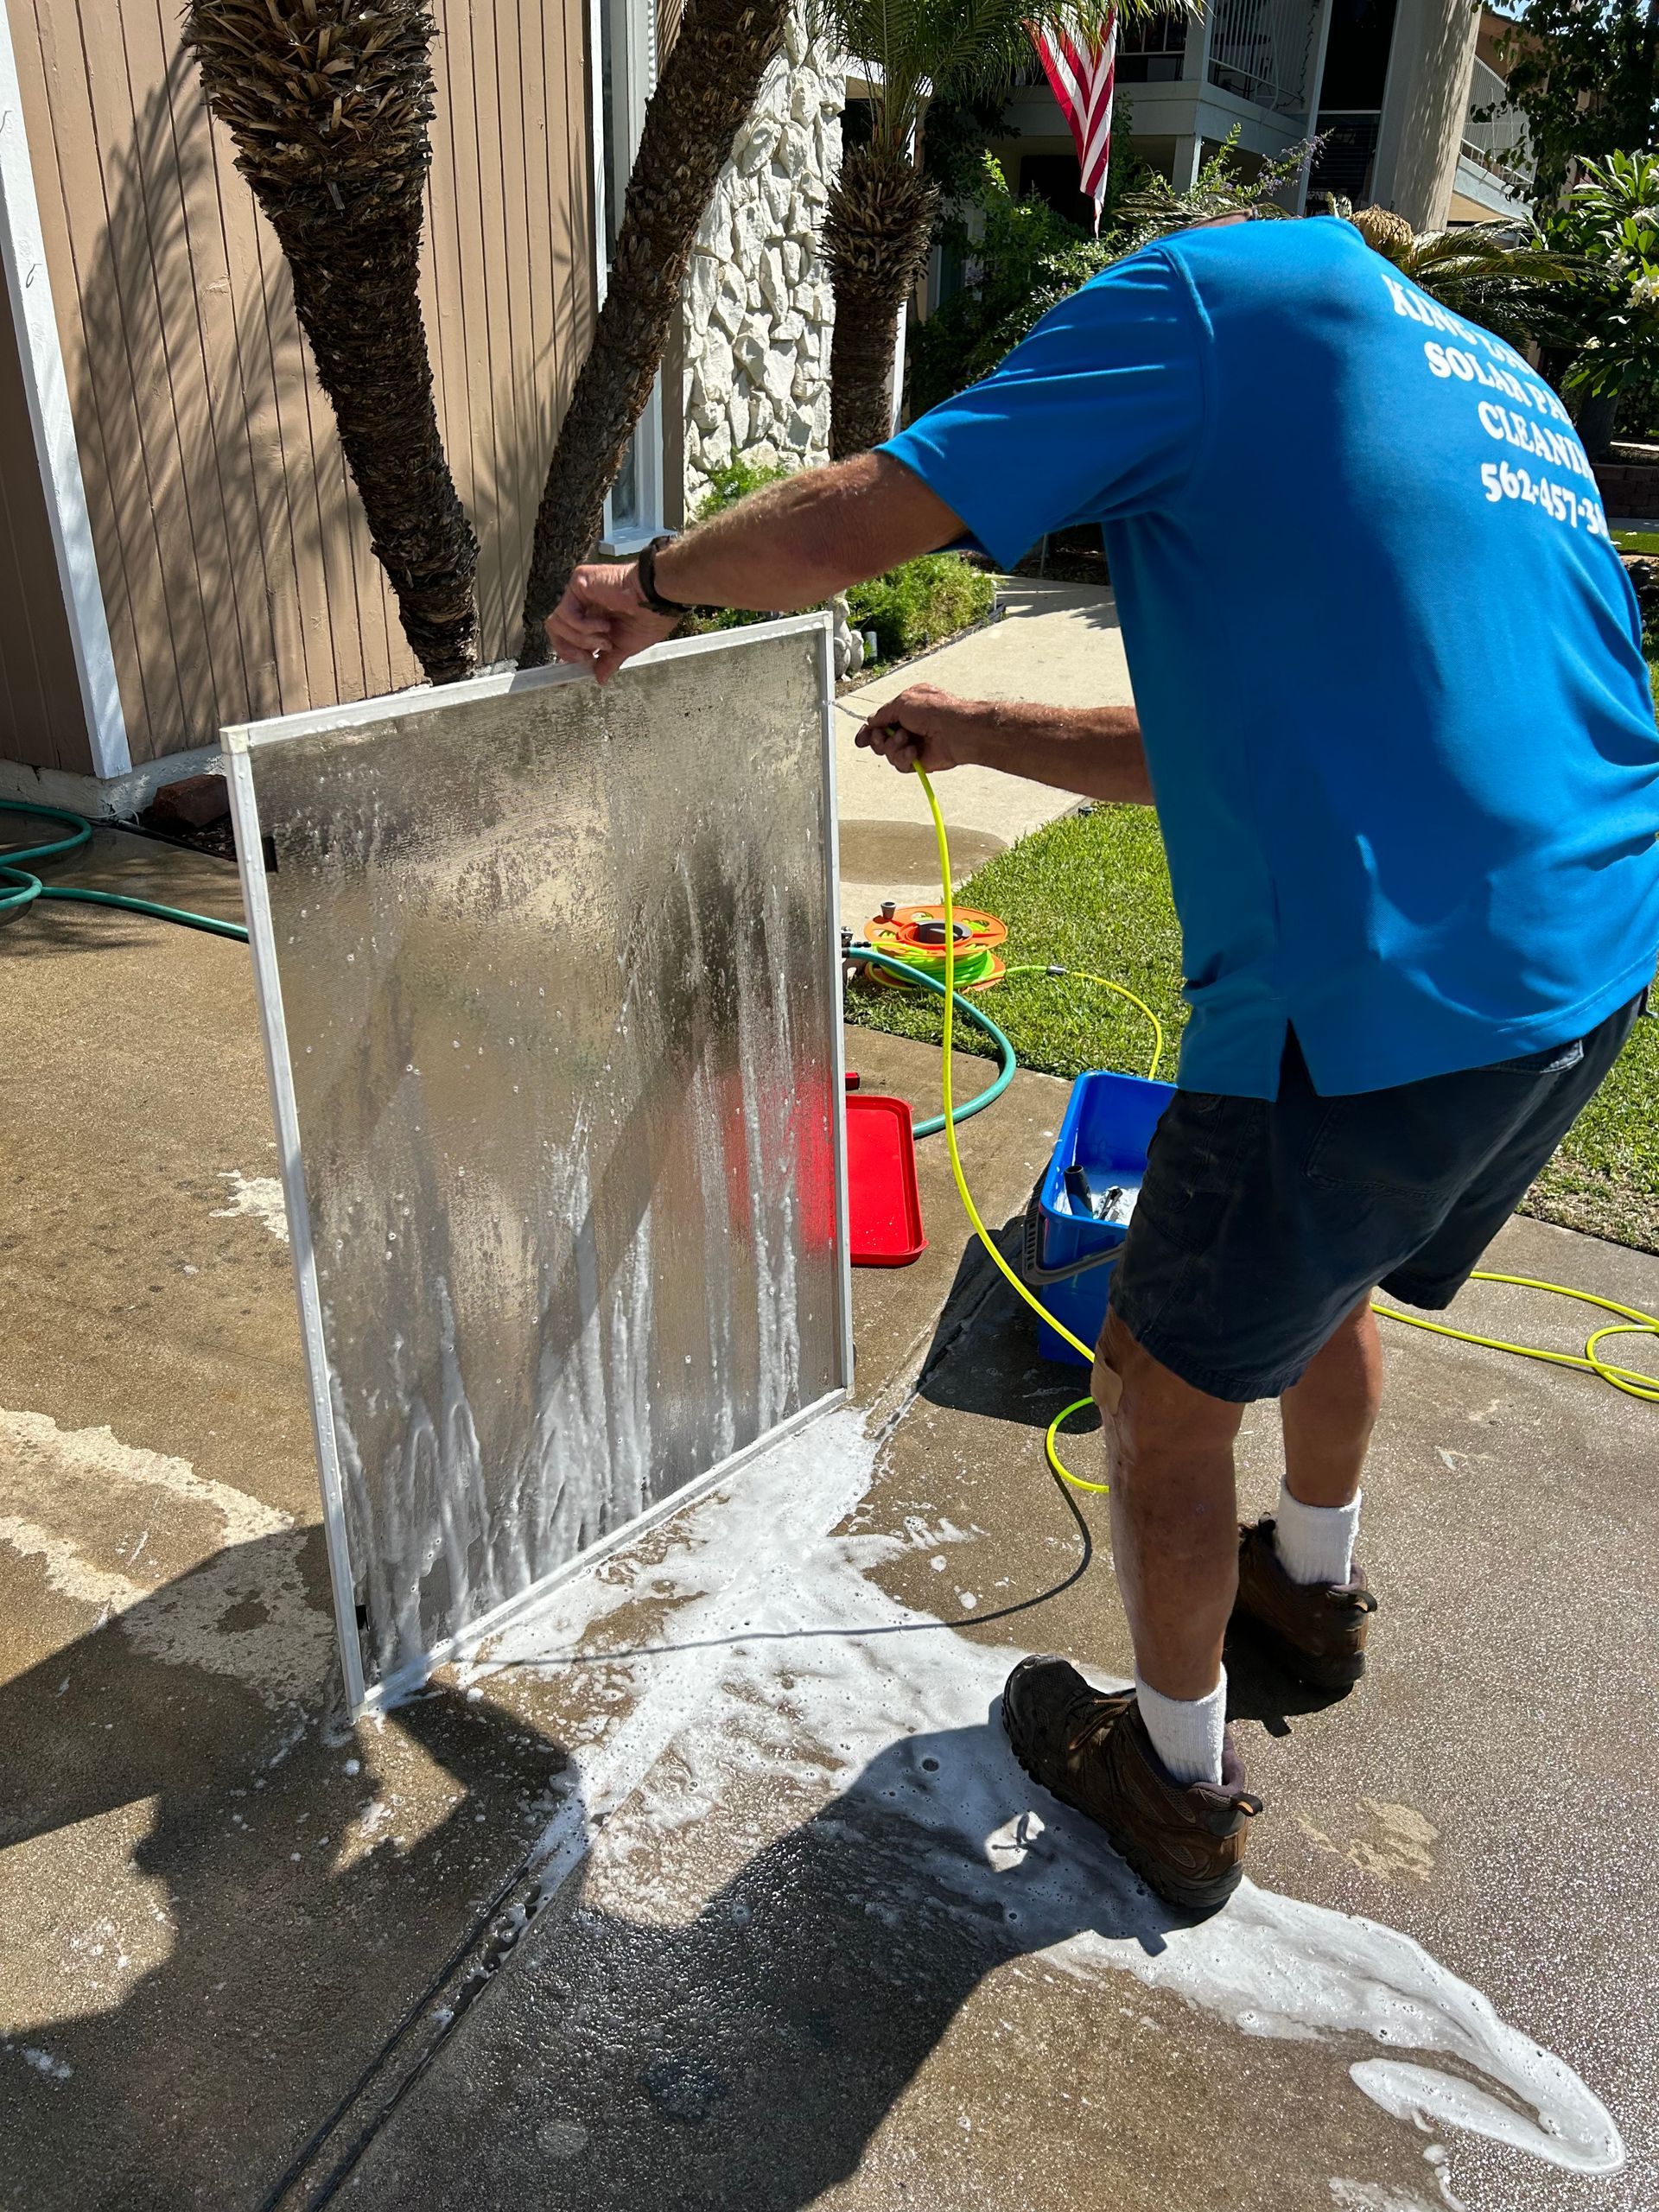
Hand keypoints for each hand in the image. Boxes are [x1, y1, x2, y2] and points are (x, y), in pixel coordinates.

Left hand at [545, 561, 679, 682]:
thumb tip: (600, 679)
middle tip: (589, 657)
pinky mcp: (579, 581)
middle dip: (570, 649)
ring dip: (581, 639)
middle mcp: (582, 602)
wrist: (657, 602)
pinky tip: (604, 625)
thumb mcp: (625, 646)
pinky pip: (565, 613)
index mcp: (592, 615)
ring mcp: (579, 591)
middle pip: (555, 629)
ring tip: (604, 640)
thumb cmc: (649, 619)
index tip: (588, 662)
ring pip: (556, 623)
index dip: (570, 652)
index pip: (565, 634)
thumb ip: (608, 660)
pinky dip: (583, 627)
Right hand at [853, 682, 987, 775]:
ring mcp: (914, 744)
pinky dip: (904, 758)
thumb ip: (882, 714)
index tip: (861, 739)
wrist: (956, 731)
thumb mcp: (902, 702)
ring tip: (906, 740)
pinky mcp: (919, 761)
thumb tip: (871, 722)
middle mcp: (909, 726)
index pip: (881, 721)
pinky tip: (914, 752)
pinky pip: (900, 764)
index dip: (869, 731)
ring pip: (888, 753)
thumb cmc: (935, 711)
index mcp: (906, 708)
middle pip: (881, 739)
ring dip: (893, 747)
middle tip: (885, 737)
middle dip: (879, 739)